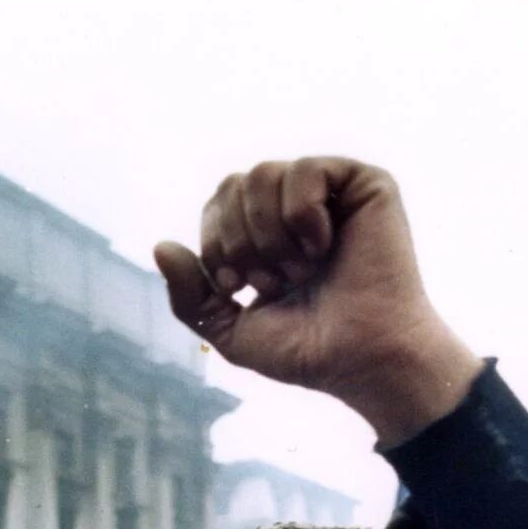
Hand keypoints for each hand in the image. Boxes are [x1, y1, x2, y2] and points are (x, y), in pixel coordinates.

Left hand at [153, 158, 480, 442]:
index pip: (216, 204)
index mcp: (267, 234)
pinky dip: (301, 215)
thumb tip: (160, 246)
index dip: (213, 245)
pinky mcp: (366, 185)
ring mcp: (332, 194)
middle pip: (232, 184)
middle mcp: (297, 208)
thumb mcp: (229, 329)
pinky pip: (306, 169)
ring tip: (299, 270)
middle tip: (270, 281)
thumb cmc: (306, 349)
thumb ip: (189, 295)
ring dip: (268, 233)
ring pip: (263, 173)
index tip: (238, 288)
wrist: (362, 359)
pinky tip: (321, 246)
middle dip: (236, 240)